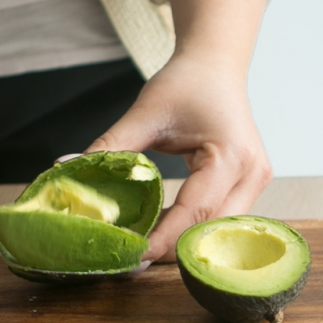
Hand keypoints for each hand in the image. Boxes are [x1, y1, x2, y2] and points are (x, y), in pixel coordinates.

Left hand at [85, 0, 271, 261]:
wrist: (214, 66)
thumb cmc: (186, 84)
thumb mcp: (145, 114)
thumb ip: (111, 146)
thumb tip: (67, 167)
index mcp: (231, 156)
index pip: (195, 211)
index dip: (163, 237)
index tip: (132, 254)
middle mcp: (252, 174)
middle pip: (209, 230)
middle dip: (171, 246)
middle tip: (129, 257)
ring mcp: (255, 183)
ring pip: (216, 231)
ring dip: (180, 239)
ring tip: (140, 244)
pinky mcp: (247, 186)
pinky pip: (218, 219)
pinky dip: (189, 227)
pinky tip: (159, 228)